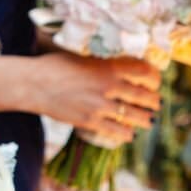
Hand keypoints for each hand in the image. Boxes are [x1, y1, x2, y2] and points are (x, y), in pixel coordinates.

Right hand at [23, 51, 161, 143]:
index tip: (155, 82)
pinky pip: (116, 131)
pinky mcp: (90, 121)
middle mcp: (108, 85)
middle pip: (143, 95)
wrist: (33, 84)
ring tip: (149, 121)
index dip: (155, 78)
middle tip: (156, 104)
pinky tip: (129, 134)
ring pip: (134, 116)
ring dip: (145, 119)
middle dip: (154, 101)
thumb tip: (118, 66)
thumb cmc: (54, 66)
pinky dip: (127, 134)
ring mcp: (100, 105)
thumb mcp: (82, 57)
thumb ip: (102, 63)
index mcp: (108, 66)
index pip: (145, 71)